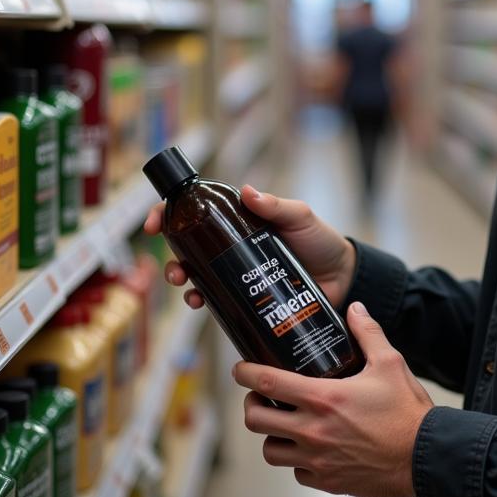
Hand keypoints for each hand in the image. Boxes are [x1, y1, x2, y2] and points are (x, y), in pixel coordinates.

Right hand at [143, 185, 357, 310]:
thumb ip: (277, 206)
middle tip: (176, 269)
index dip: (169, 213)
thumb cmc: (321, 240)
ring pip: (197, 275)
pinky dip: (204, 302)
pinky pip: (217, 300)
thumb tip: (247, 192)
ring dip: (184, 281)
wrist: (343, 278)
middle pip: (189, 247)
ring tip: (187, 289)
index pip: (198, 211)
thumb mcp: (300, 217)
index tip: (153, 224)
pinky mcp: (246, 297)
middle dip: (172, 257)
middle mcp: (233, 245)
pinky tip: (202, 305)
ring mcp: (237, 271)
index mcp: (240, 220)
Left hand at [235, 302, 433, 496]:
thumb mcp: (390, 363)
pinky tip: (311, 447)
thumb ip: (368, 332)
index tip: (240, 368)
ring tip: (283, 423)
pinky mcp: (328, 482)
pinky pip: (297, 472)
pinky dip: (298, 460)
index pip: (268, 383)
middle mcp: (313, 431)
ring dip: (272, 436)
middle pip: (256, 421)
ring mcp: (317, 460)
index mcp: (324, 398)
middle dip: (251, 405)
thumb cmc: (407, 411)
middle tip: (260, 397)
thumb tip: (355, 308)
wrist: (426, 457)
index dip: (246, 374)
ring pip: (271, 451)